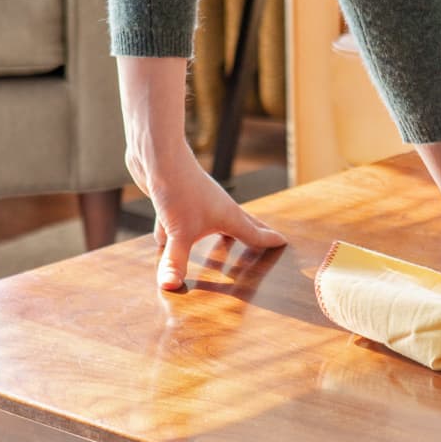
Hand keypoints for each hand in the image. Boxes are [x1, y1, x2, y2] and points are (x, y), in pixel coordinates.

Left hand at [126, 148, 285, 290]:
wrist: (157, 154)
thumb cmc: (179, 189)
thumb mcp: (179, 232)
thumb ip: (176, 261)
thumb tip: (171, 287)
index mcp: (227, 216)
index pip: (253, 233)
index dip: (267, 240)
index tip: (282, 242)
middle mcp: (216, 207)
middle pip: (240, 224)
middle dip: (252, 233)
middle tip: (266, 238)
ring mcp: (197, 202)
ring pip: (210, 223)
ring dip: (215, 234)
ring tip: (220, 244)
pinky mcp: (176, 199)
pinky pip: (181, 221)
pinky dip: (175, 231)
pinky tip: (162, 239)